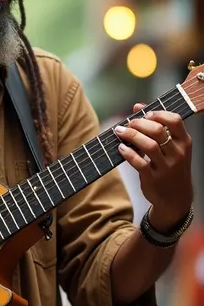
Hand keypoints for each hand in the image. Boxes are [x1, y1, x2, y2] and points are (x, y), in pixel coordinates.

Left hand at [114, 104, 192, 231]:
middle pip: (158, 131)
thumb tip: (137, 106)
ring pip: (148, 145)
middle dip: (139, 123)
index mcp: (184, 143)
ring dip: (131, 135)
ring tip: (120, 131)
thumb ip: (157, 126)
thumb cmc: (172, 167)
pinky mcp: (153, 178)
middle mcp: (178, 154)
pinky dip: (127, 153)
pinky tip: (120, 147)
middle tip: (128, 123)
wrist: (176, 198)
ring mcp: (166, 167)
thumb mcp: (172, 147)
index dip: (158, 113)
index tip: (145, 114)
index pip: (175, 120)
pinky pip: (139, 162)